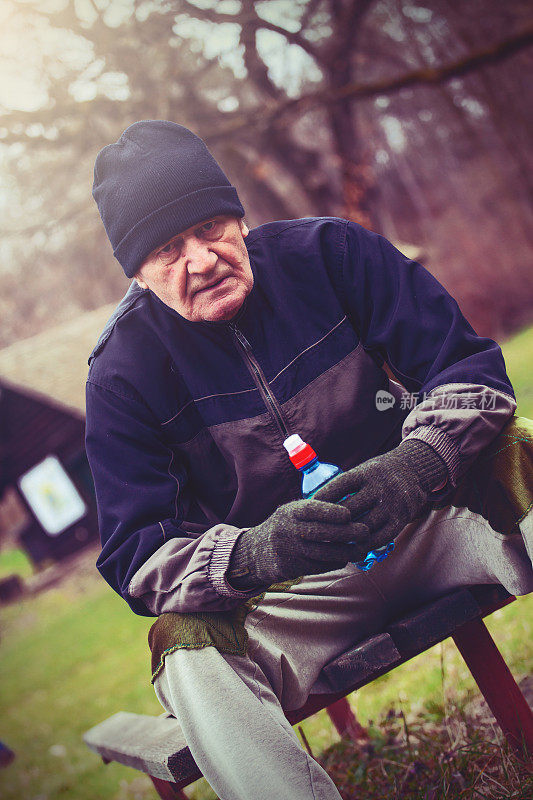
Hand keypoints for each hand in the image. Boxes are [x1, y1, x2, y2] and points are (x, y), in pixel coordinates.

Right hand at [227, 498, 370, 590]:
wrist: (257, 552)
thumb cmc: (286, 527)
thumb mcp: (293, 512)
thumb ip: (315, 510)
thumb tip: (351, 507)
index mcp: (289, 512)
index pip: (310, 509)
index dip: (330, 511)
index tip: (349, 514)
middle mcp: (287, 530)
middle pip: (319, 532)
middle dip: (346, 533)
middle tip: (365, 532)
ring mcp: (289, 550)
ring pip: (322, 553)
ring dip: (345, 552)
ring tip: (362, 550)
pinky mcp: (291, 567)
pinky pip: (318, 566)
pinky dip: (335, 562)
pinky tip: (346, 558)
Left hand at [313, 439, 447, 552]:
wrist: (414, 471)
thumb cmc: (378, 474)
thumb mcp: (363, 470)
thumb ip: (344, 486)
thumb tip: (314, 503)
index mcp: (366, 473)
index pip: (339, 486)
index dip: (323, 498)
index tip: (307, 509)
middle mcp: (379, 487)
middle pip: (349, 509)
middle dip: (331, 523)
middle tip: (314, 534)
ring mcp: (391, 504)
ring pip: (363, 526)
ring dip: (346, 539)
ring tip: (330, 547)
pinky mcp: (400, 519)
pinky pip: (379, 537)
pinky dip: (364, 546)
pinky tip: (352, 551)